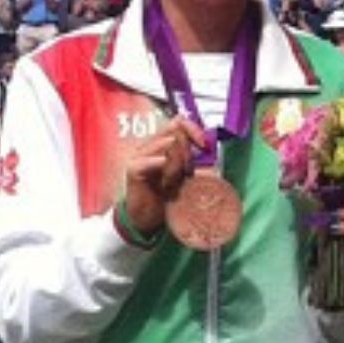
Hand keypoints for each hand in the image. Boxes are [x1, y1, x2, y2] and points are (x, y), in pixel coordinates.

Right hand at [122, 118, 209, 234]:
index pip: (177, 122)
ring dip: (178, 163)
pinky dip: (167, 169)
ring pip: (168, 144)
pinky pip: (155, 160)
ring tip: (175, 181)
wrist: (148, 220)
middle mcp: (149, 145)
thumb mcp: (185, 175)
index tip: (204, 145)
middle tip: (186, 173)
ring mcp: (140, 154)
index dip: (193, 129)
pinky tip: (168, 183)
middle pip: (175, 132)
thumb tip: (209, 146)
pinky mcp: (134, 168)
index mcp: (160, 144)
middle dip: (187, 152)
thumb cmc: (166, 197)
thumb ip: (193, 159)